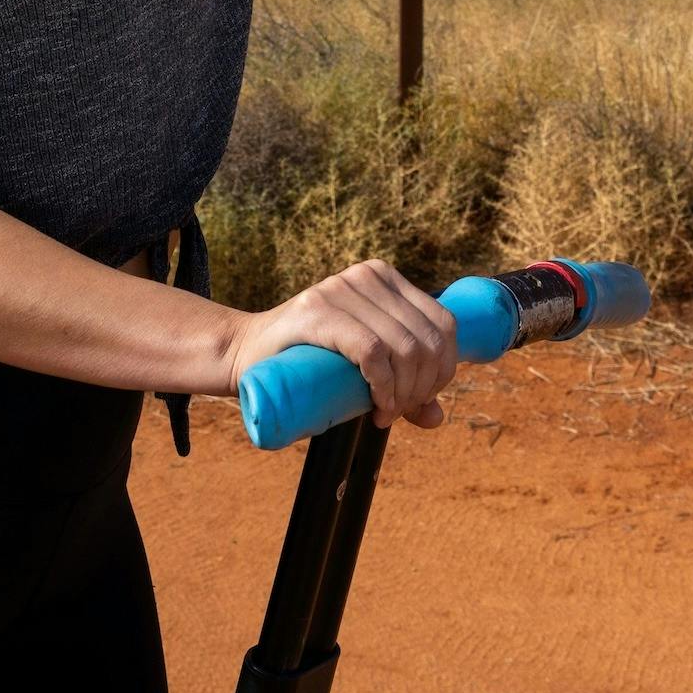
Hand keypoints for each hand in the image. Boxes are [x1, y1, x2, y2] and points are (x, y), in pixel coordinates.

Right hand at [225, 258, 460, 429]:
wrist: (247, 355)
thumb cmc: (309, 363)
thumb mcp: (363, 368)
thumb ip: (401, 386)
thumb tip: (437, 416)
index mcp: (386, 278)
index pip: (444, 323)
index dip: (445, 369)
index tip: (422, 400)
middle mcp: (368, 275)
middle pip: (427, 340)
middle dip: (423, 387)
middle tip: (396, 413)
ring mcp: (342, 288)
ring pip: (404, 347)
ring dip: (404, 393)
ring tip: (384, 413)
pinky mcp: (318, 310)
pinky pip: (372, 350)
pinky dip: (384, 385)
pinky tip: (377, 405)